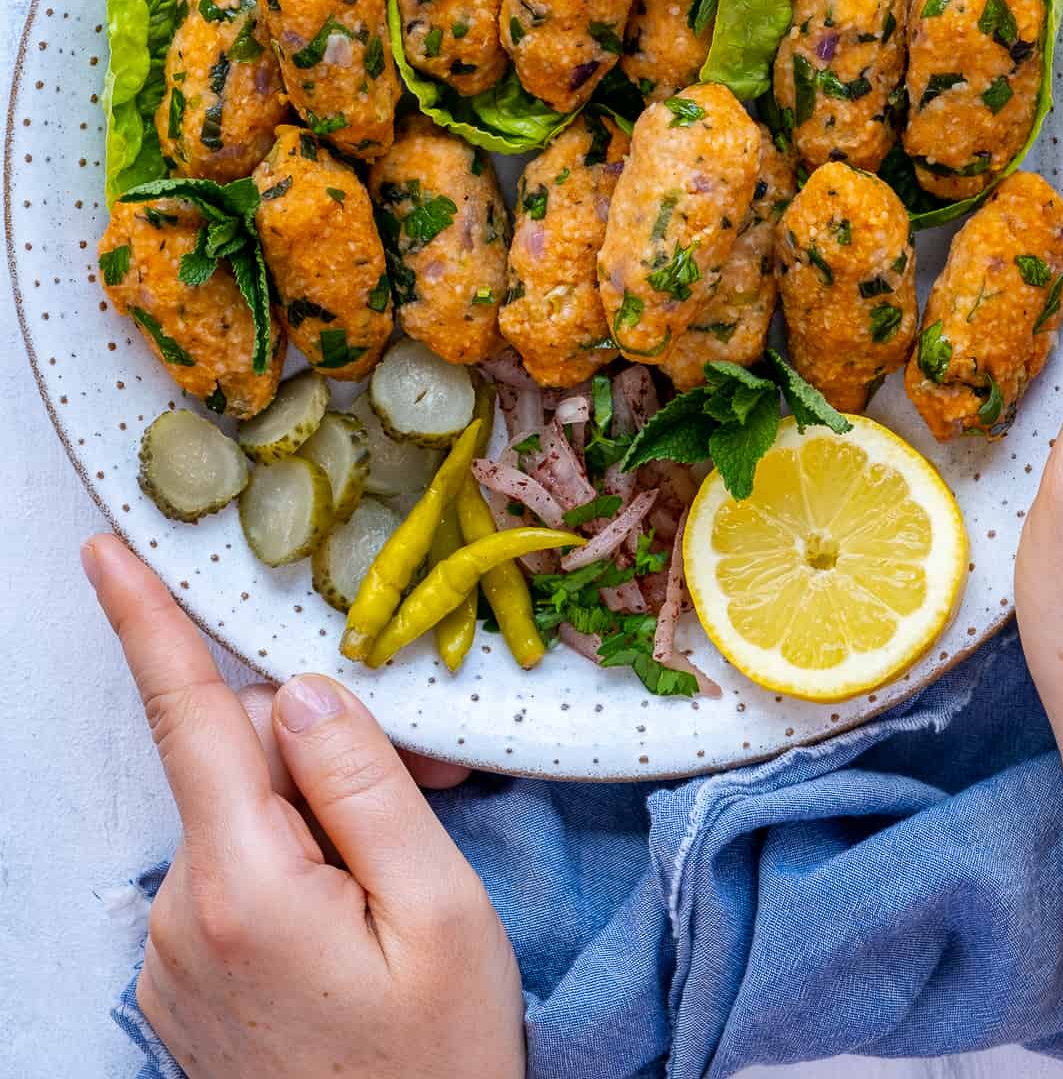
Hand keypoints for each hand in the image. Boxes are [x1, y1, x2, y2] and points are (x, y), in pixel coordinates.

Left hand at [82, 533, 523, 1078]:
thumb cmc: (440, 1065)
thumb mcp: (441, 912)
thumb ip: (365, 784)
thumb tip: (300, 693)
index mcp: (245, 886)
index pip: (187, 721)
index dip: (145, 624)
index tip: (102, 552)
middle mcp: (185, 914)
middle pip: (238, 758)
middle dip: (324, 744)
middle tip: (433, 778)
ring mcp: (177, 954)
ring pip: (243, 814)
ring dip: (318, 809)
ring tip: (402, 869)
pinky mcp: (186, 979)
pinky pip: (236, 872)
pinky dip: (296, 860)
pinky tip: (358, 906)